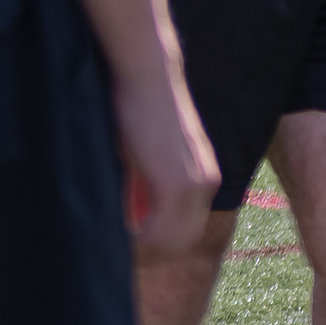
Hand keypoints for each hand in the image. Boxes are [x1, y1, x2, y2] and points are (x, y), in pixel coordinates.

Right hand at [113, 56, 217, 257]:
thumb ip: (146, 186)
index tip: (131, 240)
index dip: (158, 239)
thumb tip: (132, 215)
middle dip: (151, 248)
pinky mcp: (177, 184)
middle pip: (182, 240)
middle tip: (122, 247)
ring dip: (143, 246)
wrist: (147, 75)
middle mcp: (207, 183)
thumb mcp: (146, 155)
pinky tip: (121, 234)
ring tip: (118, 241)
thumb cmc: (140, 105)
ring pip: (172, 241)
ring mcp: (196, 185)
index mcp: (204, 176)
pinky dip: (138, 240)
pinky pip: (158, 231)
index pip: (187, 227)